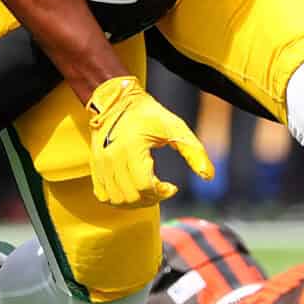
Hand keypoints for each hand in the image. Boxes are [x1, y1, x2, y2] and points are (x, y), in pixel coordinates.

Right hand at [84, 76, 212, 207]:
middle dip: (150, 199)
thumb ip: (194, 152)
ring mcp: (100, 162)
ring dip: (135, 202)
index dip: (161, 194)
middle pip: (130, 196)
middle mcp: (112, 156)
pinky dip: (118, 199)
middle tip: (161, 190)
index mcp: (132, 147)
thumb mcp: (176, 128)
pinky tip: (132, 189)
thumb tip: (208, 177)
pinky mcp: (94, 166)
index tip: (171, 187)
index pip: (144, 186)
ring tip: (148, 191)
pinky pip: (103, 195)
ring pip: (116, 200)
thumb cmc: (149, 114)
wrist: (117, 100)